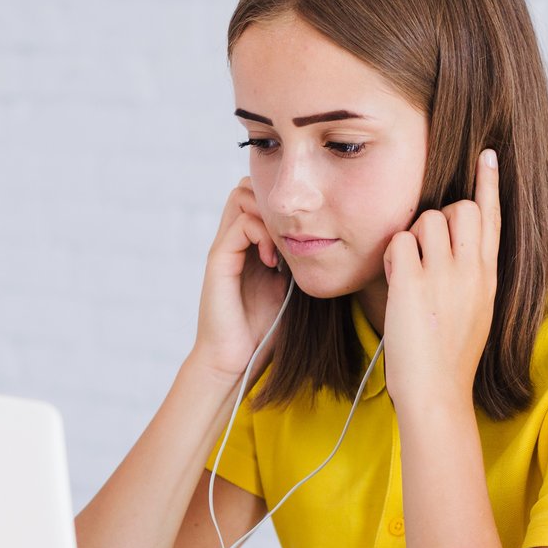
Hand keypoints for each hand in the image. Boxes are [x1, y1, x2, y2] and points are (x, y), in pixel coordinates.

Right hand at [192, 177, 289, 382]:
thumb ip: (299, 263)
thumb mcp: (292, 289)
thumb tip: (329, 243)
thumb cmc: (266, 331)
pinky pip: (240, 224)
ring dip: (268, 214)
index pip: (261, 198)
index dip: (283, 206)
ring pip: (241, 195)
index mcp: (249, 245)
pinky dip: (262, 234)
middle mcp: (233, 241)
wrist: (237, 360)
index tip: (304, 236)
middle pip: (248, 187)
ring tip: (281, 250)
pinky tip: (273, 262)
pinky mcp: (218, 260)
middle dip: (274, 202)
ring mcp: (224, 248)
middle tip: (291, 235)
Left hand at [382, 149, 500, 409]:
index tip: (488, 154)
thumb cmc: (448, 358)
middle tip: (425, 249)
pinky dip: (392, 255)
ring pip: (427, 218)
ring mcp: (444, 275)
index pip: (493, 219)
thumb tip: (455, 246)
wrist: (437, 392)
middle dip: (439, 216)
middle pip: (460, 208)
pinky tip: (395, 279)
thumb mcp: (475, 311)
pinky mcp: (414, 283)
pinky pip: (399, 240)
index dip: (489, 183)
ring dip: (411, 236)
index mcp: (489, 277)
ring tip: (408, 270)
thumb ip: (470, 276)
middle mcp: (472, 270)